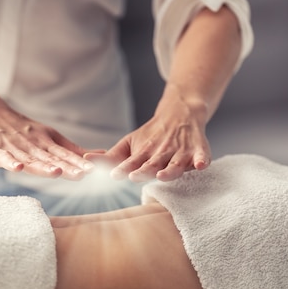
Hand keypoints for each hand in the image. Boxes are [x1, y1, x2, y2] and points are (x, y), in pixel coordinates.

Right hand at [0, 95, 94, 179]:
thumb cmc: (20, 130)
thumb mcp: (48, 137)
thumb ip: (71, 149)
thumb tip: (102, 154)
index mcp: (45, 142)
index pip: (64, 154)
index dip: (78, 163)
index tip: (94, 170)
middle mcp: (32, 144)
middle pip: (50, 158)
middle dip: (66, 166)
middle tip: (82, 174)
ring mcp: (12, 147)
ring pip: (30, 159)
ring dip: (43, 166)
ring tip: (56, 172)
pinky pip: (2, 157)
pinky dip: (10, 162)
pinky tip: (17, 168)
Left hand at [86, 92, 210, 182]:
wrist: (180, 112)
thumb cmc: (150, 135)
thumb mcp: (129, 144)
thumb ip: (110, 157)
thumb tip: (85, 159)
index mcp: (144, 153)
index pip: (132, 162)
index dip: (124, 168)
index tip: (114, 174)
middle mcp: (161, 152)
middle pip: (153, 164)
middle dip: (144, 171)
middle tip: (134, 176)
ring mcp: (180, 151)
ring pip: (176, 163)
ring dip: (170, 170)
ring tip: (163, 176)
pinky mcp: (198, 149)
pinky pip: (202, 155)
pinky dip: (202, 159)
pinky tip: (201, 165)